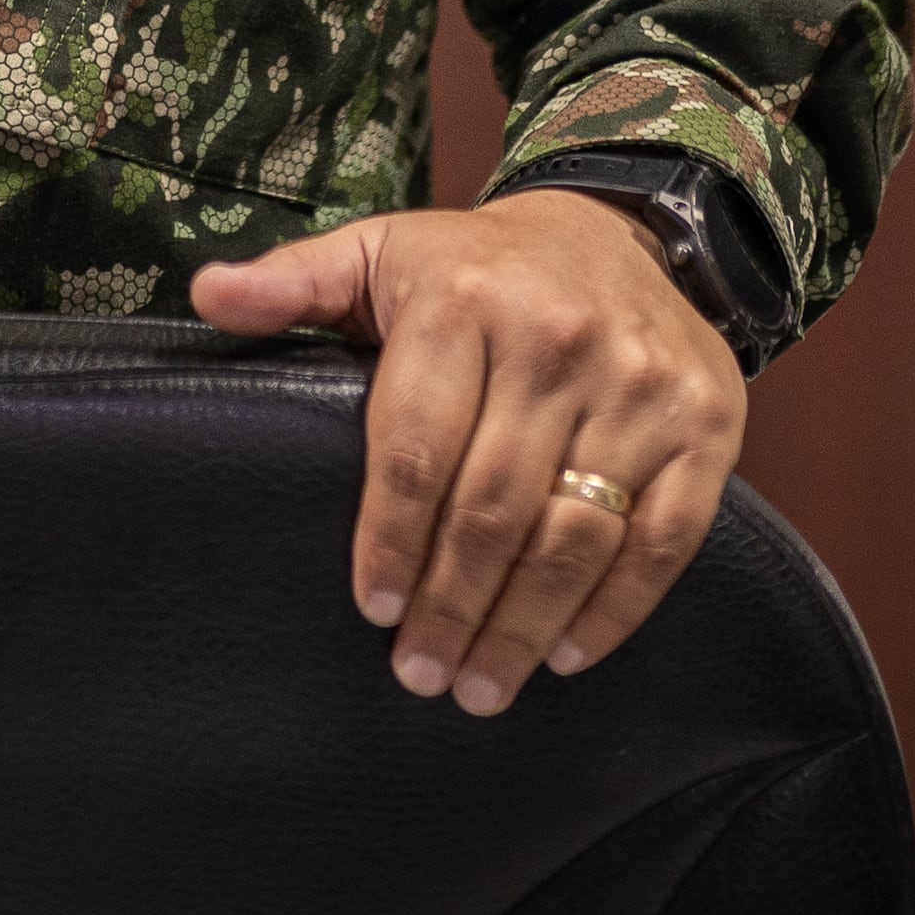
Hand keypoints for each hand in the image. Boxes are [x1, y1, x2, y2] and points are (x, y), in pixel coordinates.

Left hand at [189, 192, 742, 715]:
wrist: (617, 230)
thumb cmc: (477, 265)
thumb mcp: (378, 251)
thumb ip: (292, 284)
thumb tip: (207, 296)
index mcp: (465, 302)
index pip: (417, 446)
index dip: (390, 538)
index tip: (372, 609)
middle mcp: (557, 341)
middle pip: (494, 506)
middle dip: (451, 606)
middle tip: (420, 675)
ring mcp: (640, 387)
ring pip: (574, 534)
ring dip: (523, 626)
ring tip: (480, 685)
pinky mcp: (706, 425)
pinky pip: (662, 539)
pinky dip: (616, 609)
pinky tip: (567, 652)